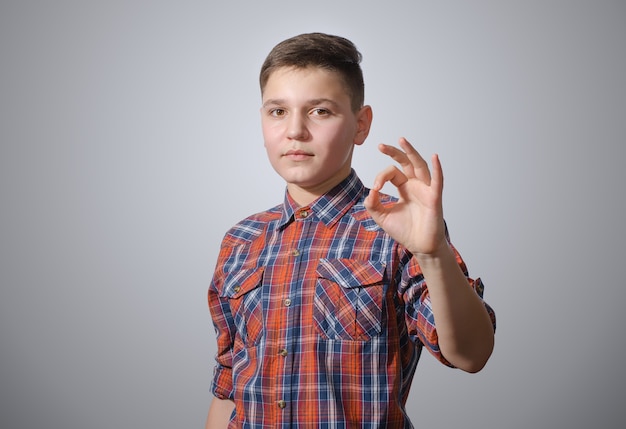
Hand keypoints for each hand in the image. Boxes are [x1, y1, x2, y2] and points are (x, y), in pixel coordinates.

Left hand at [363, 137, 446, 255]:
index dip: (381, 177)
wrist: (420, 246)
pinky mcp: (434, 198)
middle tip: (380, 145)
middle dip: (394, 152)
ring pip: (419, 166)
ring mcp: (426, 190)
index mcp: (404, 188)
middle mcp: (416, 185)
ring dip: (411, 153)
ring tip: (402, 141)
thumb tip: (370, 191)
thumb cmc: (405, 231)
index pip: (392, 173)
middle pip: (406, 163)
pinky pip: (437, 181)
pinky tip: (434, 157)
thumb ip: (373, 205)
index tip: (376, 189)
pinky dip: (437, 169)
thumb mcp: (382, 217)